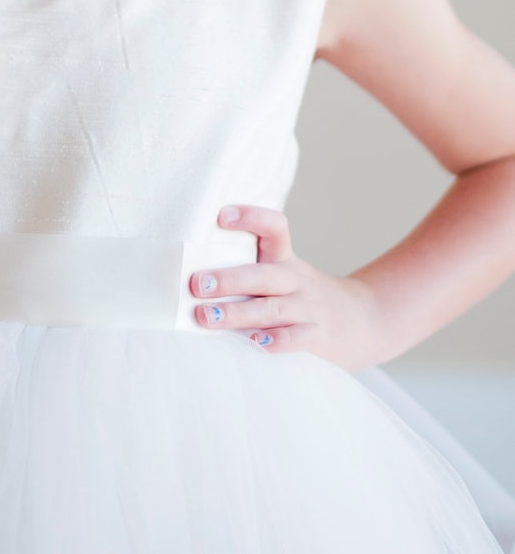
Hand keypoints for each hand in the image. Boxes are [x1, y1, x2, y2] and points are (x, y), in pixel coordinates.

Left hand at [190, 204, 379, 370]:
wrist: (366, 322)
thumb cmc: (305, 298)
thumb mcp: (285, 275)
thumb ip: (251, 271)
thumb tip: (194, 275)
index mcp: (285, 260)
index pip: (274, 227)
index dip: (250, 217)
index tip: (220, 216)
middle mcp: (297, 280)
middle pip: (263, 274)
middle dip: (229, 279)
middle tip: (197, 284)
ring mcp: (309, 308)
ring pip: (273, 309)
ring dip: (238, 313)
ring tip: (208, 317)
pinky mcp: (319, 337)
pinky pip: (298, 338)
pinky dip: (277, 341)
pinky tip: (255, 343)